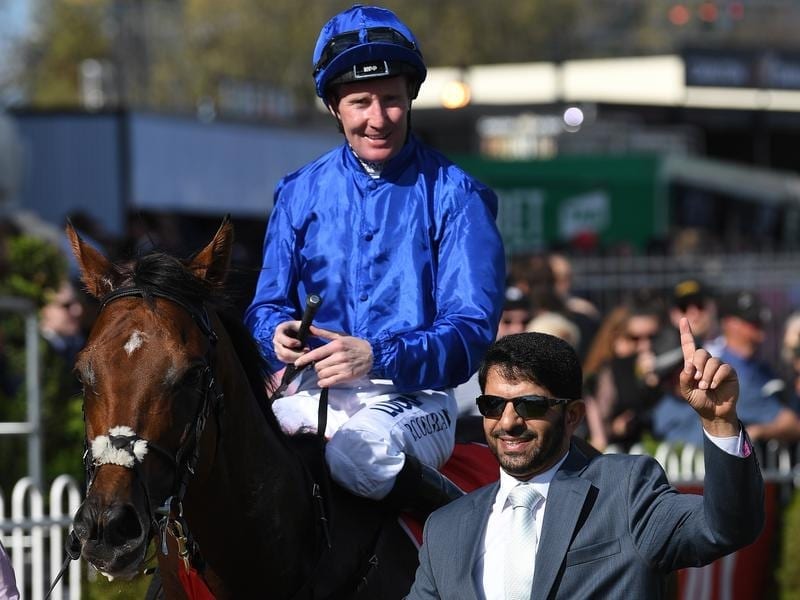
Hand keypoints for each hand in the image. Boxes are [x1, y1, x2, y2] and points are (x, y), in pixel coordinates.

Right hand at [273, 320, 307, 363]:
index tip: (300, 343)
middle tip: (306, 351)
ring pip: (285, 358)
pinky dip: (294, 361)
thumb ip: (308, 327)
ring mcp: (277, 349)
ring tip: (305, 355)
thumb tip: (316, 331)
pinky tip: (301, 357)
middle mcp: (276, 341)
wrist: (288, 331)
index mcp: (279, 331)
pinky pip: (286, 361)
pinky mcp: (280, 356)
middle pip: (284, 352)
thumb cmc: (295, 327)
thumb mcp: (300, 324)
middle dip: (296, 354)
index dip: (293, 343)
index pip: (283, 340)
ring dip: (296, 358)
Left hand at [294, 325, 372, 387]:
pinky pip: (330, 382)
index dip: (304, 359)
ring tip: (325, 371)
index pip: (316, 353)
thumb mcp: (340, 336)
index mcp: (335, 345)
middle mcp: (339, 356)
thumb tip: (310, 328)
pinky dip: (324, 382)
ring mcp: (343, 367)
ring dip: (321, 374)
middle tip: (321, 365)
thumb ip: (324, 333)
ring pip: (322, 374)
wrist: (371, 354)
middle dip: (316, 367)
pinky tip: (324, 381)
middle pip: (318, 366)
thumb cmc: (353, 344)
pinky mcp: (347, 376)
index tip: (297, 363)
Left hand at [678, 317, 739, 436]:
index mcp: (693, 364)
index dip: (686, 332)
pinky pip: (723, 368)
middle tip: (697, 379)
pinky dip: (716, 378)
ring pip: (712, 361)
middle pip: (701, 352)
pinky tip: (713, 386)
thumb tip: (689, 365)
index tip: (683, 319)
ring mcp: (719, 366)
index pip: (689, 345)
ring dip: (706, 375)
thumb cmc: (698, 400)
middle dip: (697, 365)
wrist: (713, 413)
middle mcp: (706, 362)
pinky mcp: (730, 372)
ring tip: (705, 387)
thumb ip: (684, 378)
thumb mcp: (686, 391)